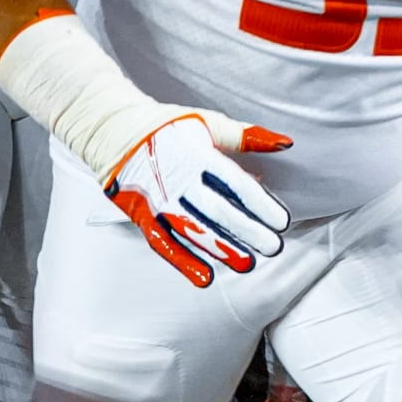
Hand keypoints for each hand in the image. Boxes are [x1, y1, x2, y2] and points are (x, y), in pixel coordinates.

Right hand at [104, 112, 290, 287]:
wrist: (115, 131)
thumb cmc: (169, 126)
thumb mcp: (210, 123)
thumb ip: (247, 136)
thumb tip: (285, 143)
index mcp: (198, 154)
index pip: (236, 183)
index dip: (261, 204)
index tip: (282, 221)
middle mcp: (178, 178)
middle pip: (218, 210)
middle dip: (248, 230)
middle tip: (273, 247)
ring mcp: (158, 199)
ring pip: (193, 229)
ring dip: (220, 248)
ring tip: (247, 264)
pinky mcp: (142, 216)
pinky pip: (164, 243)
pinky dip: (183, 262)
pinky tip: (204, 277)